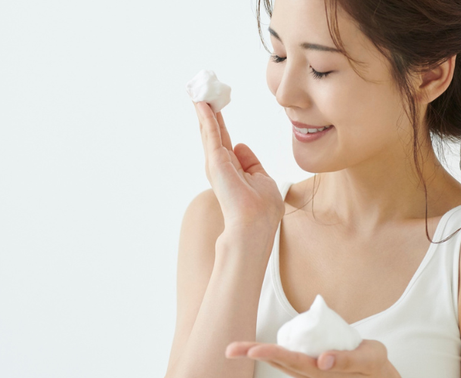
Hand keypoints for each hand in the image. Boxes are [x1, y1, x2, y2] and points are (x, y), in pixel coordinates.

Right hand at [192, 101, 284, 235]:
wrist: (253, 227)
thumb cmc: (261, 210)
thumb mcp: (261, 180)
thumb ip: (251, 162)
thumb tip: (240, 146)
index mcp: (232, 169)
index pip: (223, 139)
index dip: (219, 121)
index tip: (215, 103)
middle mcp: (220, 165)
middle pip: (212, 132)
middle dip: (208, 110)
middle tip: (202, 88)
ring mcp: (216, 163)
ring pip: (208, 130)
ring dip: (204, 109)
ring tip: (199, 88)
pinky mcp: (215, 162)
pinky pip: (211, 133)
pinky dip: (206, 116)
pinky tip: (202, 102)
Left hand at [225, 340, 400, 377]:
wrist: (380, 373)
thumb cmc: (375, 365)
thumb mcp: (368, 359)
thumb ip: (346, 360)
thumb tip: (321, 360)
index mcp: (322, 371)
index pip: (292, 361)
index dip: (271, 354)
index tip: (253, 350)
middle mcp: (311, 372)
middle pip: (279, 361)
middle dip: (255, 353)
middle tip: (230, 349)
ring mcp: (310, 369)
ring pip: (280, 361)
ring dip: (258, 354)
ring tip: (235, 349)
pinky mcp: (311, 364)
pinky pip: (289, 358)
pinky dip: (272, 354)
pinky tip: (255, 350)